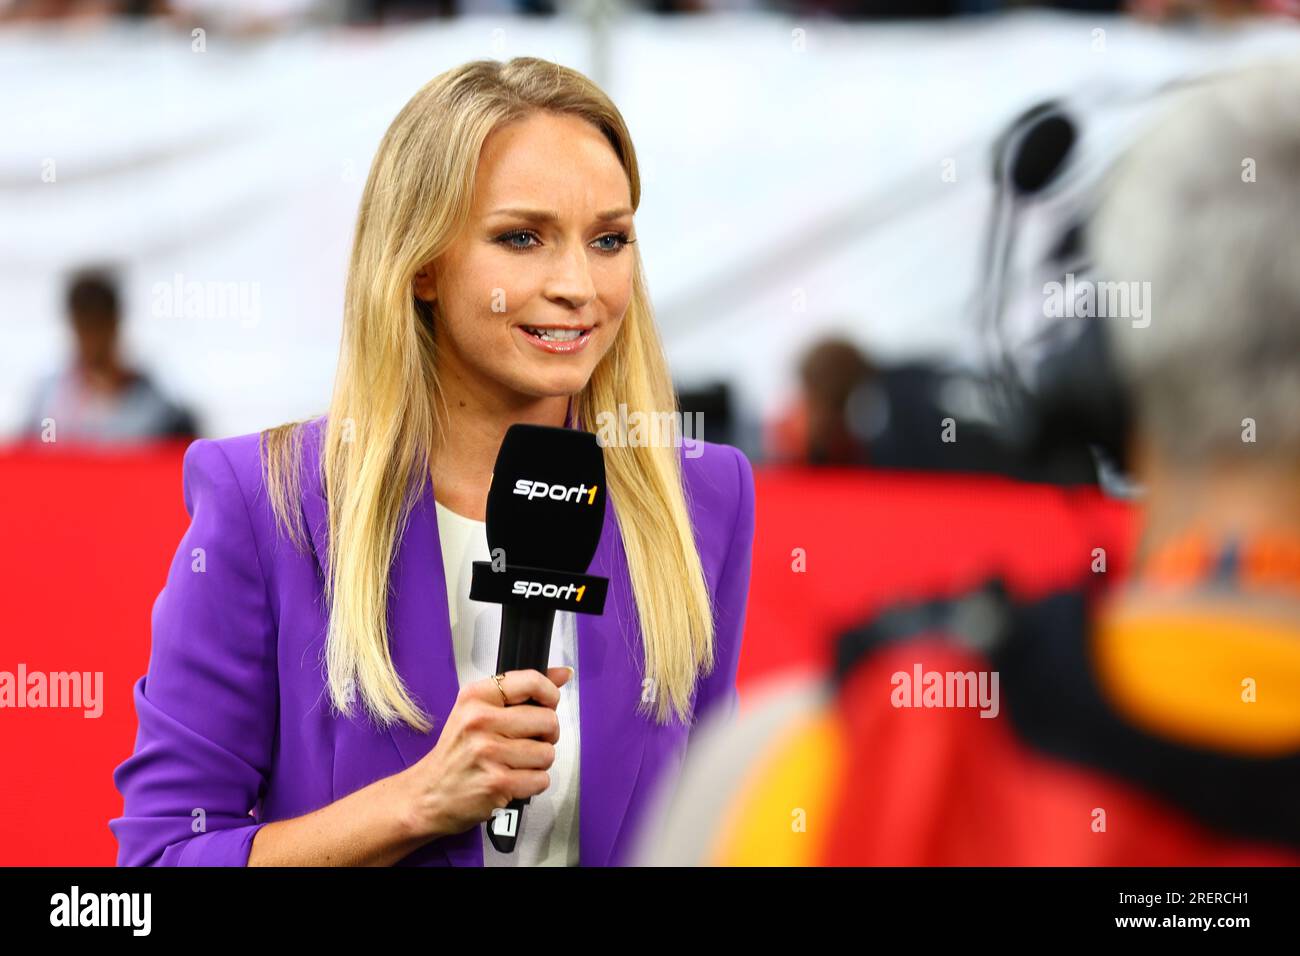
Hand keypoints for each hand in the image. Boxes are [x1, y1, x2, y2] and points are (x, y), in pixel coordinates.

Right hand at [399, 666, 572, 839]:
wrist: (427, 794)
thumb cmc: (457, 752)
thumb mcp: (477, 710)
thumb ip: (522, 690)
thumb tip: (564, 673)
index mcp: (476, 697)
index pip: (532, 681)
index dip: (551, 695)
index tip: (548, 705)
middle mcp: (481, 721)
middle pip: (548, 720)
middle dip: (546, 735)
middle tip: (528, 741)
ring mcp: (489, 753)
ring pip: (547, 753)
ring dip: (538, 762)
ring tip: (516, 763)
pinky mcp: (497, 783)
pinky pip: (541, 779)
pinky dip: (533, 783)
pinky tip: (513, 780)